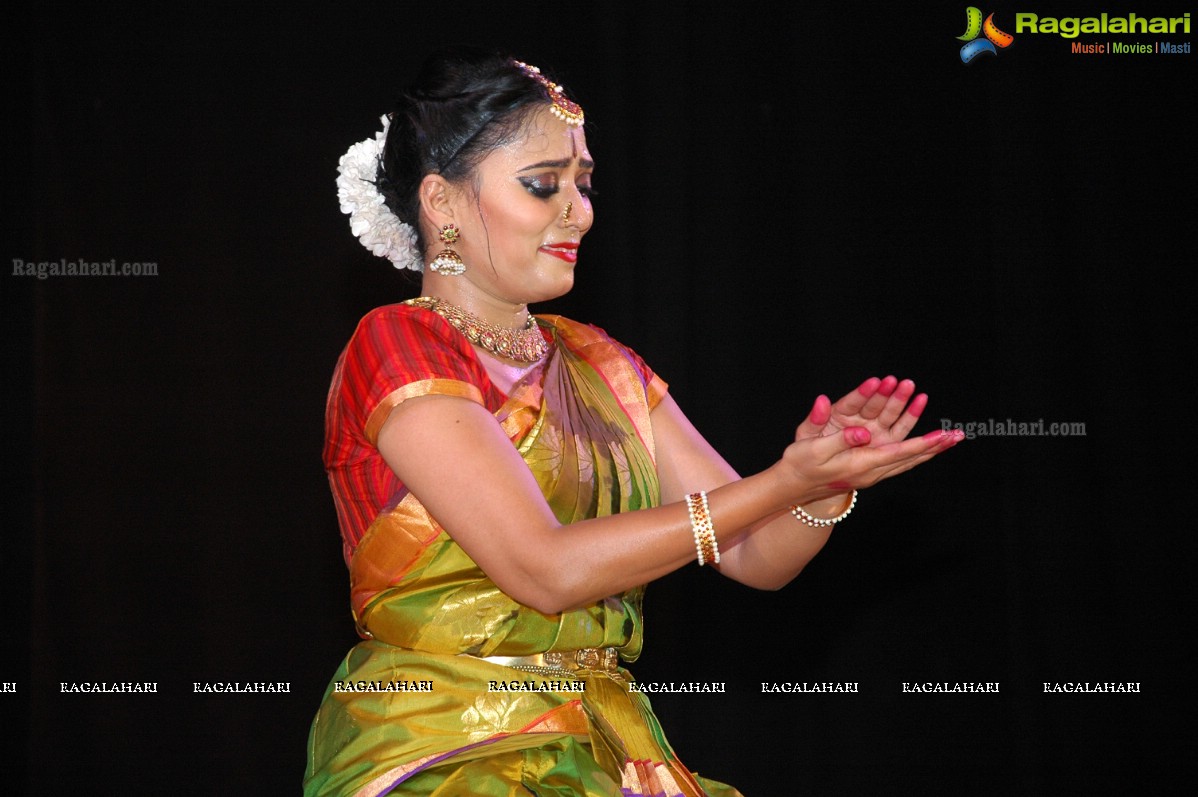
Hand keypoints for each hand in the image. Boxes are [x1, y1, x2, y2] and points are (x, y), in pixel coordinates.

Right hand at [779, 377, 960, 504]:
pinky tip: (924, 448)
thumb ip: (838, 438)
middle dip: (935, 446)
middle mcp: (871, 472)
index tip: (943, 435)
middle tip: (959, 435)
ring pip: (907, 461)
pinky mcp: (868, 471)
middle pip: (911, 459)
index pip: (899, 453)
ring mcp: (871, 474)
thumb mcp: (813, 448)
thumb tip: (862, 432)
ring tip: (950, 439)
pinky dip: (915, 453)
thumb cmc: (800, 464)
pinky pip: (899, 462)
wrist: (793, 487)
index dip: (923, 443)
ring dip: (929, 449)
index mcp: (861, 464)